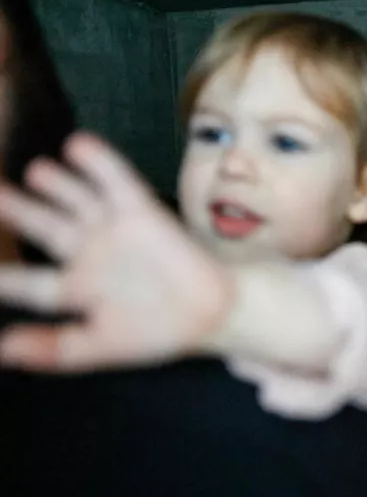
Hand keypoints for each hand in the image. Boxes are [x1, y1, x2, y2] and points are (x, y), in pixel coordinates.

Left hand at [0, 132, 232, 371]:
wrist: (214, 311)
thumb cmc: (161, 331)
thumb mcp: (102, 348)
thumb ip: (53, 351)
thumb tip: (2, 351)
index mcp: (77, 288)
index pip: (28, 282)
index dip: (0, 277)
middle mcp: (89, 253)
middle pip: (43, 227)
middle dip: (15, 210)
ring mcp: (113, 229)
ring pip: (75, 199)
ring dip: (54, 183)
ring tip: (34, 170)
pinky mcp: (140, 210)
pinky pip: (115, 181)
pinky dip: (99, 162)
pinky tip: (77, 145)